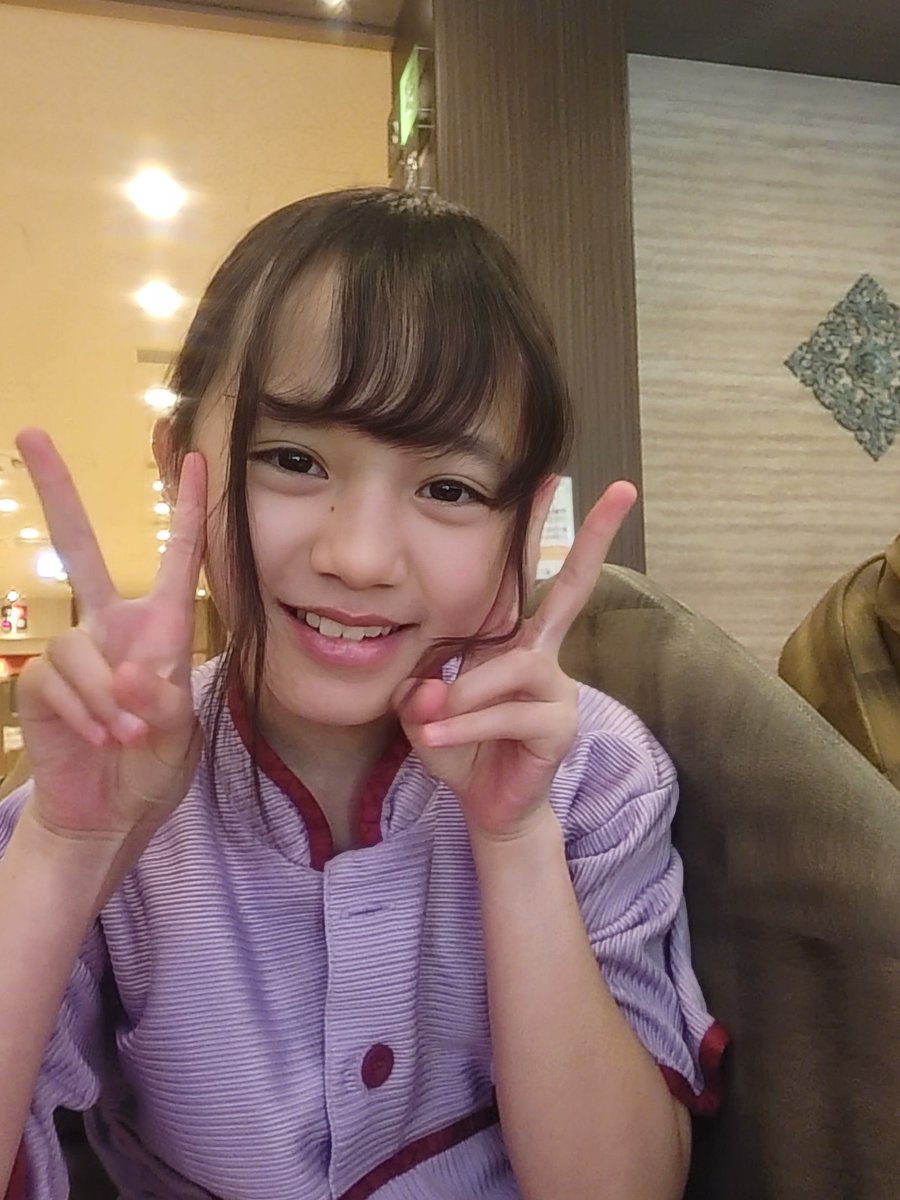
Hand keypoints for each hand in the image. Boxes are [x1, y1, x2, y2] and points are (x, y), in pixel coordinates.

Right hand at [14, 429, 205, 843]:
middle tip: (32, 434)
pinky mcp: (41, 684)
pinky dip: (86, 712)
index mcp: (161, 629)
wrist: (109, 814)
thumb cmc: (153, 767)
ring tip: (128, 736)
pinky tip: (102, 739)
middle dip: (57, 493)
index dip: (188, 510)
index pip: (180, 560)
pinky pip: (57, 679)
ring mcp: (75, 654)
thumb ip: (163, 703)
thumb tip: (129, 674)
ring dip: (108, 697)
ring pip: (80, 647)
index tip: (198, 458)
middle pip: (80, 550)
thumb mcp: (179, 736)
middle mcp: (112, 629)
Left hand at [396, 482, 636, 840]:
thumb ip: (420, 693)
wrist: (486, 806)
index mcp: (513, 641)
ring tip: (431, 721)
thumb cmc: (461, 747)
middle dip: (594, 539)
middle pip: (571, 589)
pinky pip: (506, 713)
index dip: (539, 530)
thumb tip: (432, 689)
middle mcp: (543, 655)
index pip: (526, 579)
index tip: (553, 475)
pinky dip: (464, 726)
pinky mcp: (558, 726)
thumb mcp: (424, 713)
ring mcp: (557, 689)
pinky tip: (436, 739)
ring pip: (511, 669)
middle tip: (625, 491)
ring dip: (463, 696)